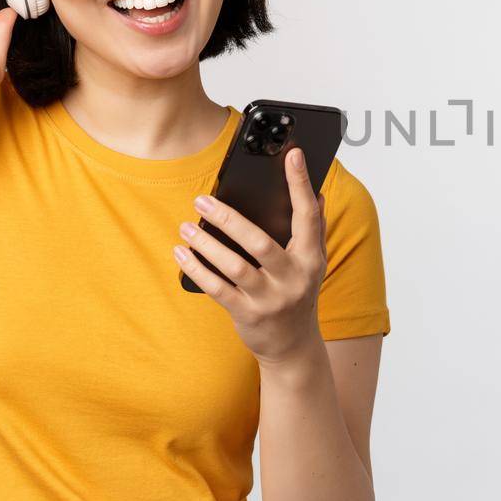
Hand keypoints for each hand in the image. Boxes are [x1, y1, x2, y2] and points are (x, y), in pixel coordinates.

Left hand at [174, 147, 329, 365]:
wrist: (293, 346)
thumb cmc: (298, 293)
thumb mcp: (313, 263)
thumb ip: (314, 230)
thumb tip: (318, 195)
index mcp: (312, 258)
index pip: (308, 215)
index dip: (301, 183)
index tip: (292, 154)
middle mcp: (294, 277)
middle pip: (260, 242)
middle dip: (229, 219)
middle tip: (202, 199)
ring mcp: (271, 298)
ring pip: (235, 266)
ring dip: (207, 244)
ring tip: (185, 227)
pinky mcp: (248, 314)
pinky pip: (218, 289)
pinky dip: (197, 270)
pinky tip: (182, 253)